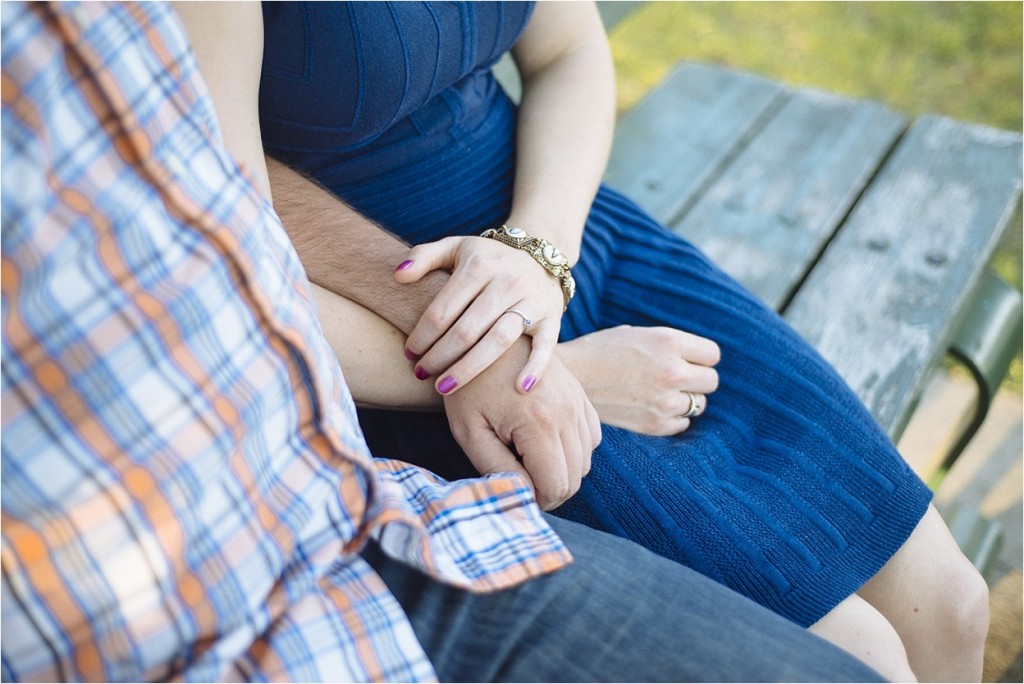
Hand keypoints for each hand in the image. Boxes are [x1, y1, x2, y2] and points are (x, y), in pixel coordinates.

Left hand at [394, 235, 563, 395]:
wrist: (541, 254)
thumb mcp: (455, 247)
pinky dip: (535, 368)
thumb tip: (397, 275)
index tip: (409, 354)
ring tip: (444, 388)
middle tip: (421, 373)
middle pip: (466, 331)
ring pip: (498, 342)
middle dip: (438, 357)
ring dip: (469, 369)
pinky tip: (519, 389)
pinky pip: (544, 346)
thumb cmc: (487, 258)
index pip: (442, 310)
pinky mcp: (551, 318)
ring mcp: (531, 301)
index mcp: (479, 265)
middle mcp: (506, 282)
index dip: (421, 336)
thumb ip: (423, 257)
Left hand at [443, 339, 600, 509]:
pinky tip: (545, 445)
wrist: (481, 336)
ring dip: (562, 470)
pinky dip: (574, 449)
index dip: (536, 500)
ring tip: (529, 463)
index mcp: (539, 423)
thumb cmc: (467, 386)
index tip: (513, 493)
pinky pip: (591, 436)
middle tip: (520, 483)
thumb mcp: (469, 431)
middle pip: (575, 477)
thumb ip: (497, 468)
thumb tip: (523, 496)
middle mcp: (567, 412)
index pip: (556, 486)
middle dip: (550, 490)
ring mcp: (577, 400)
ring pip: (586, 459)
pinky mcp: (579, 394)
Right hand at [557, 325, 720, 435]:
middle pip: (712, 381)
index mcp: (668, 342)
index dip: (700, 357)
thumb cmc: (602, 351)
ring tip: (660, 392)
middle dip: (697, 378)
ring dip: (685, 399)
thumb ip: (672, 345)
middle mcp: (672, 371)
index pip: (713, 355)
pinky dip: (673, 417)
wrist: (569, 377)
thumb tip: (700, 360)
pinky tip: (653, 407)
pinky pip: (682, 423)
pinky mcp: (653, 424)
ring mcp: (664, 400)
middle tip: (675, 377)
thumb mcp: (639, 333)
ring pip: (699, 404)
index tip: (686, 359)